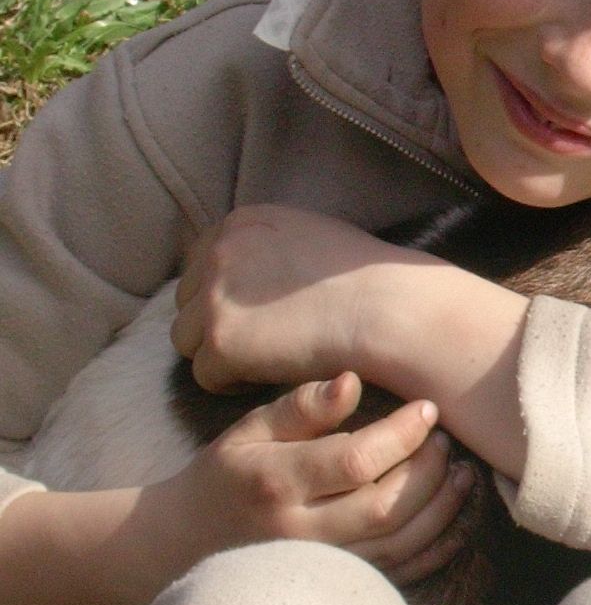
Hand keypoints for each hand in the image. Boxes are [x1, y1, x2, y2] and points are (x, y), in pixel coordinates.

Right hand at [142, 372, 476, 588]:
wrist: (184, 545)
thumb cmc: (228, 475)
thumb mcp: (250, 430)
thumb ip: (302, 406)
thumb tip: (352, 381)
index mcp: (275, 484)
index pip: (355, 461)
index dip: (402, 434)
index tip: (427, 409)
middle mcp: (299, 532)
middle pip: (386, 506)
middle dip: (429, 469)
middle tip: (446, 439)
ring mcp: (320, 566)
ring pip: (401, 543)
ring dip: (444, 507)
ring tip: (462, 472)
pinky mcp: (337, 585)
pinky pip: (401, 573)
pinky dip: (438, 546)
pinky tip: (456, 514)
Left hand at [171, 205, 434, 391]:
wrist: (388, 309)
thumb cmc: (366, 278)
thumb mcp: (307, 236)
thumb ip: (264, 248)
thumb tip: (245, 275)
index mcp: (241, 223)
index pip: (200, 265)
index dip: (227, 296)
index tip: (259, 314)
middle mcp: (219, 252)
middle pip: (187, 302)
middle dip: (219, 323)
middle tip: (265, 339)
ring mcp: (215, 296)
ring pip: (188, 340)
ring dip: (222, 353)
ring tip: (269, 358)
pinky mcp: (221, 341)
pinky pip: (206, 375)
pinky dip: (235, 382)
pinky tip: (274, 373)